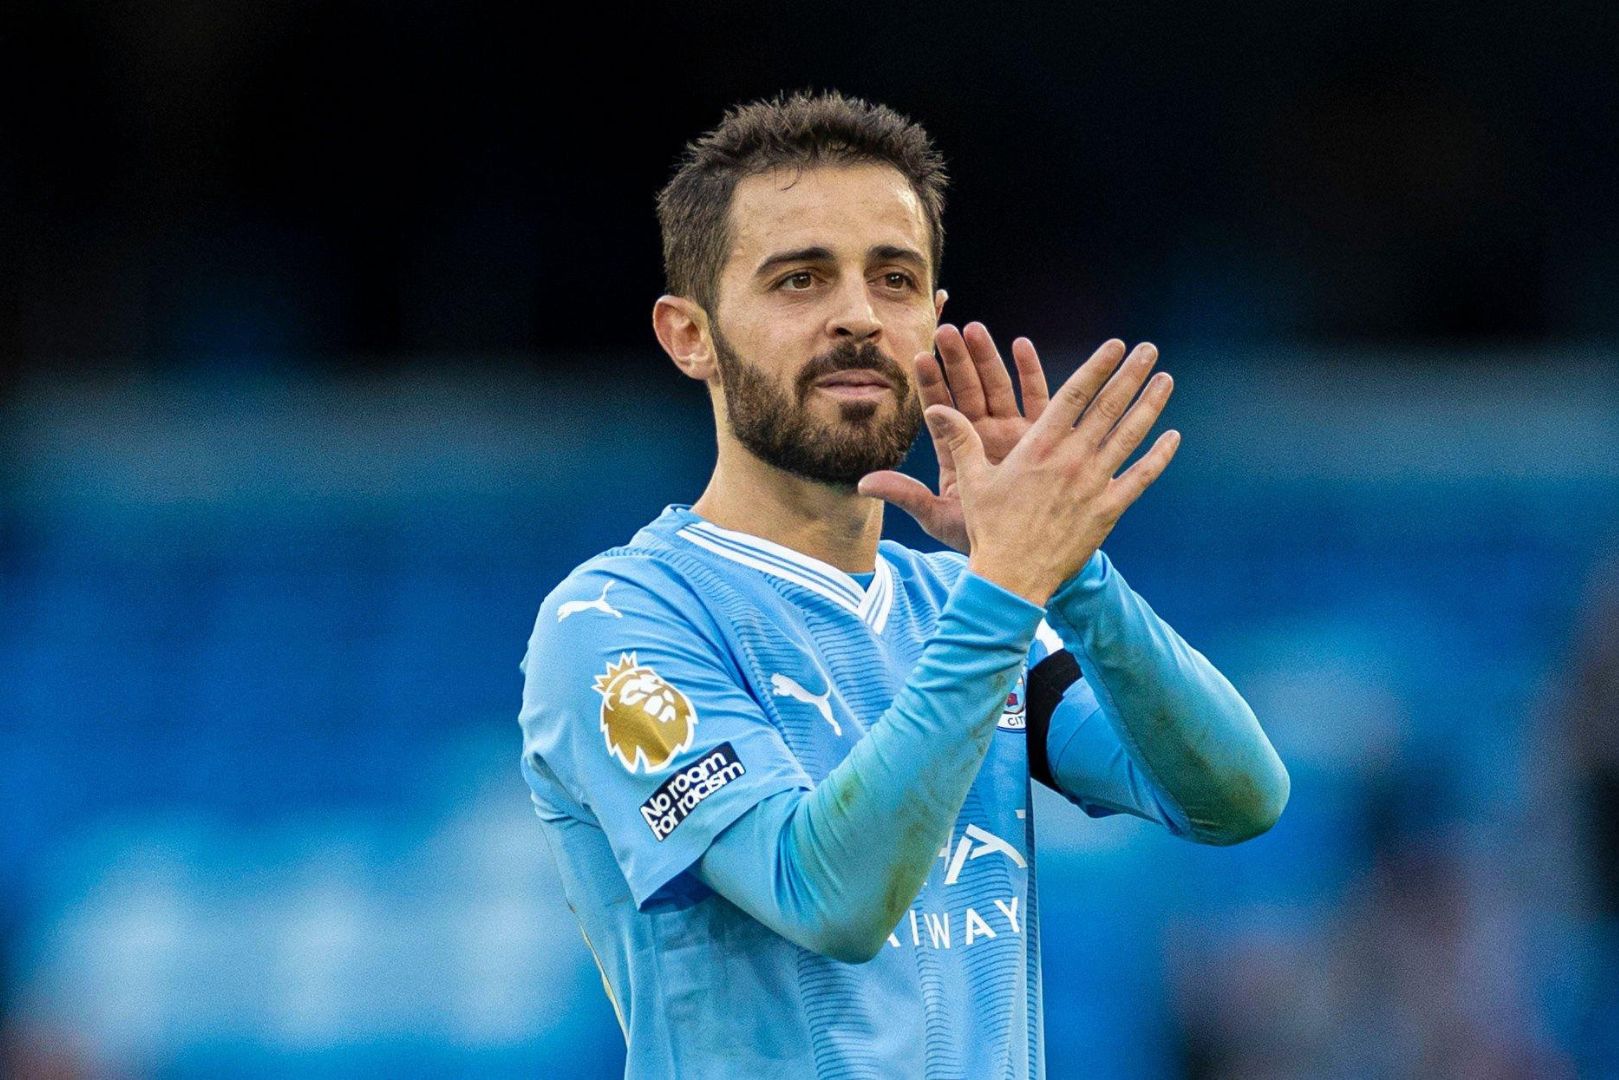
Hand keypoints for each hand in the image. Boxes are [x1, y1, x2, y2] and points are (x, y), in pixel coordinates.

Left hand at [858, 323, 1049, 550]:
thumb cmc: (979, 537)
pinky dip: (1030, 372)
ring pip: (997, 388)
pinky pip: (1037, 399)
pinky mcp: (1041, 436)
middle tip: (945, 331)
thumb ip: (904, 494)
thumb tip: (861, 484)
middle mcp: (981, 437)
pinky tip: (1021, 345)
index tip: (919, 357)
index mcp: (955, 452)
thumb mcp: (937, 516)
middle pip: (966, 391)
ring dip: (987, 358)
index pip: (939, 410)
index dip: (930, 384)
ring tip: (975, 329)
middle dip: (956, 361)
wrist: (1023, 554)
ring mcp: (1011, 434)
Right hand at [920, 339, 1179, 605]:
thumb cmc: (990, 528)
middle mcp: (1071, 459)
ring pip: (1129, 436)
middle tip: (1148, 350)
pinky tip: (1172, 438)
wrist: (1013, 576)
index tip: (1114, 346)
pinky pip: (1140, 478)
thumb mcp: (971, 482)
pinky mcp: (1108, 510)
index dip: (1096, 367)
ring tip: (1165, 380)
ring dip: (1150, 405)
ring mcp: (1093, 484)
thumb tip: (933, 408)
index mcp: (1038, 447)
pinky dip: (1158, 457)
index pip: (1074, 395)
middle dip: (1130, 375)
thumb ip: (958, 440)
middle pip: (1108, 408)